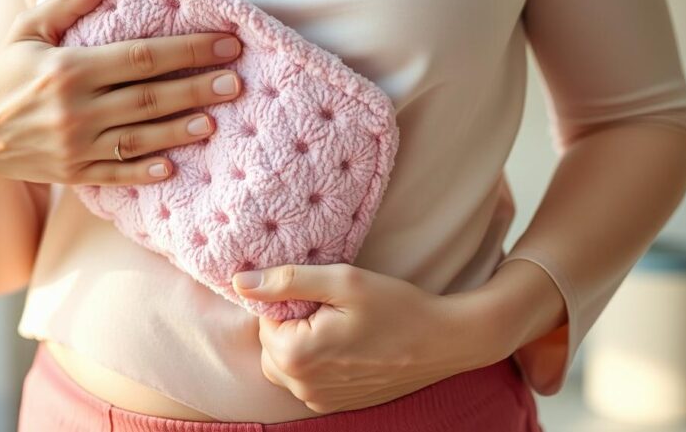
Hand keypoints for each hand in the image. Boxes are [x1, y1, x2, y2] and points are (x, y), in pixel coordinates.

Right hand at [0, 0, 242, 183]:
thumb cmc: (3, 75)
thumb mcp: (27, 29)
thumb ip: (71, 0)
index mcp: (68, 68)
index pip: (141, 57)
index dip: (187, 50)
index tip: (224, 44)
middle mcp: (75, 109)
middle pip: (150, 98)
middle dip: (197, 89)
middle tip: (236, 82)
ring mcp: (76, 146)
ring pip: (140, 138)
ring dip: (180, 129)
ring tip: (215, 120)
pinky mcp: (75, 173)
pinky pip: (118, 174)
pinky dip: (145, 172)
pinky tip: (174, 166)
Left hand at [231, 263, 510, 413]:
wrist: (445, 341)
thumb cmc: (397, 306)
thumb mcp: (343, 281)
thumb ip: (287, 281)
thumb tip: (239, 281)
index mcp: (297, 355)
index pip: (264, 320)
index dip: (289, 301)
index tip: (322, 295)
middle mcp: (302, 386)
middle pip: (270, 344)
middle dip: (291, 324)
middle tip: (331, 308)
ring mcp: (319, 400)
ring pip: (286, 363)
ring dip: (303, 343)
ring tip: (341, 326)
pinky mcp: (336, 404)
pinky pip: (307, 380)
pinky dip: (318, 361)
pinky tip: (349, 345)